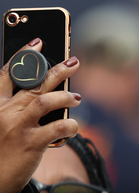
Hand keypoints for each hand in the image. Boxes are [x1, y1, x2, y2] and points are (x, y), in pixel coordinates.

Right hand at [0, 39, 80, 192]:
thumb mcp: (3, 123)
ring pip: (45, 101)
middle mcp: (5, 112)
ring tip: (77, 97)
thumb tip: (49, 92)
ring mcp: (18, 127)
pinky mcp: (32, 143)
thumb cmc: (3, 150)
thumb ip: (18, 107)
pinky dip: (70, 124)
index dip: (23, 55)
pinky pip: (57, 128)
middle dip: (56, 70)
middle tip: (74, 61)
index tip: (38, 42)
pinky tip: (74, 125)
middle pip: (33, 83)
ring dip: (65, 96)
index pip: (7, 73)